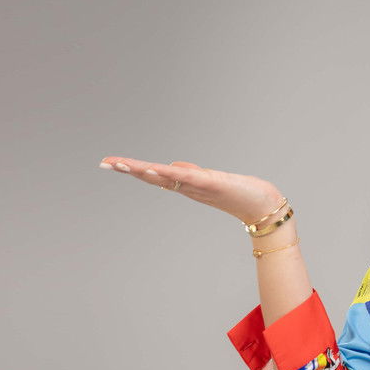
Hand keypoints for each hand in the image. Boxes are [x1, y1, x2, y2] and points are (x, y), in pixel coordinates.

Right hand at [98, 156, 283, 223]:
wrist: (263, 206)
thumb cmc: (238, 193)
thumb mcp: (210, 181)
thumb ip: (191, 174)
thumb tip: (172, 167)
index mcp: (185, 185)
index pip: (152, 174)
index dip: (131, 169)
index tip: (109, 162)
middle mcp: (188, 187)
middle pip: (153, 176)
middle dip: (129, 169)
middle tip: (105, 163)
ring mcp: (199, 186)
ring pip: (166, 177)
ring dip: (144, 171)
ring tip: (122, 164)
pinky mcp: (213, 184)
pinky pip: (189, 178)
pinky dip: (173, 173)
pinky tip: (158, 169)